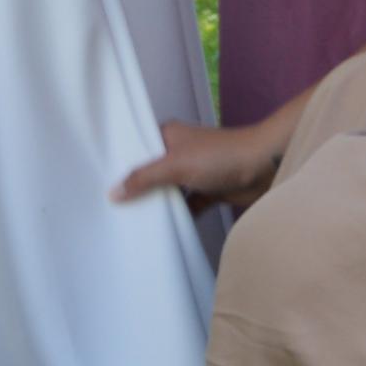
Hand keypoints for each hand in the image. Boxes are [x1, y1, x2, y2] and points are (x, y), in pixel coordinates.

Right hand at [112, 118, 282, 207]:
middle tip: (113, 208)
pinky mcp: (210, 190)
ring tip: (133, 221)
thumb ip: (144, 179)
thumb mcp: (175, 165)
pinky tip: (165, 229)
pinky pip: (189, 205)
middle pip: (152, 172)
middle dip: (138, 189)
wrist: (265, 166)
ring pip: (170, 190)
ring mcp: (195, 172)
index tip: (100, 183)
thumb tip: (113, 193)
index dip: (121, 164)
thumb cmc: (220, 156)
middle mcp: (180, 151)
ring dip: (159, 204)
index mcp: (168, 135)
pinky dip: (180, 215)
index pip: (137, 148)